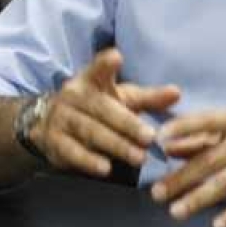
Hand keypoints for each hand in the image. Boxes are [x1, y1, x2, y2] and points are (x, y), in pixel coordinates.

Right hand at [32, 47, 179, 177]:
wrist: (48, 123)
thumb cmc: (96, 108)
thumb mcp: (121, 99)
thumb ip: (149, 98)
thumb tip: (177, 93)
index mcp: (91, 80)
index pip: (98, 69)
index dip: (105, 63)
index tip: (116, 57)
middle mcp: (74, 95)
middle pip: (103, 108)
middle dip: (127, 124)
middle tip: (150, 138)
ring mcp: (62, 117)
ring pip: (90, 131)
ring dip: (115, 145)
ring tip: (138, 157)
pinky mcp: (54, 140)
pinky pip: (72, 151)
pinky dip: (89, 160)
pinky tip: (105, 169)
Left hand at [151, 109, 225, 226]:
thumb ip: (204, 139)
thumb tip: (168, 146)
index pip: (207, 120)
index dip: (183, 128)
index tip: (159, 139)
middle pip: (211, 158)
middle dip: (182, 177)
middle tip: (157, 192)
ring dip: (200, 198)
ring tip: (177, 211)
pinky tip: (218, 224)